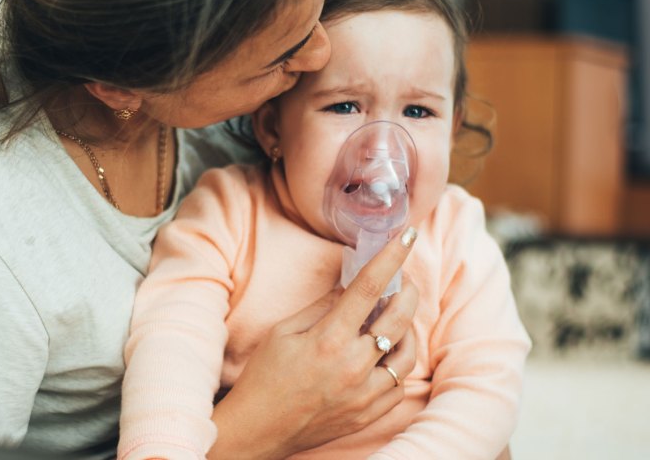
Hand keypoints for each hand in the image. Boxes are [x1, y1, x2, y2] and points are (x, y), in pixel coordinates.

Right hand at [209, 228, 418, 459]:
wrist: (259, 430)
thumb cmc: (265, 377)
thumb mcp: (283, 332)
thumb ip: (322, 306)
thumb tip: (350, 285)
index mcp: (329, 339)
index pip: (369, 288)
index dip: (391, 257)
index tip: (408, 236)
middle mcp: (353, 366)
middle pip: (400, 317)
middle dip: (407, 290)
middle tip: (402, 280)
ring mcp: (365, 393)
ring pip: (407, 352)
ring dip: (406, 328)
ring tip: (393, 318)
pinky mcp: (369, 413)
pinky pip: (399, 383)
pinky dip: (396, 363)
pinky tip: (383, 353)